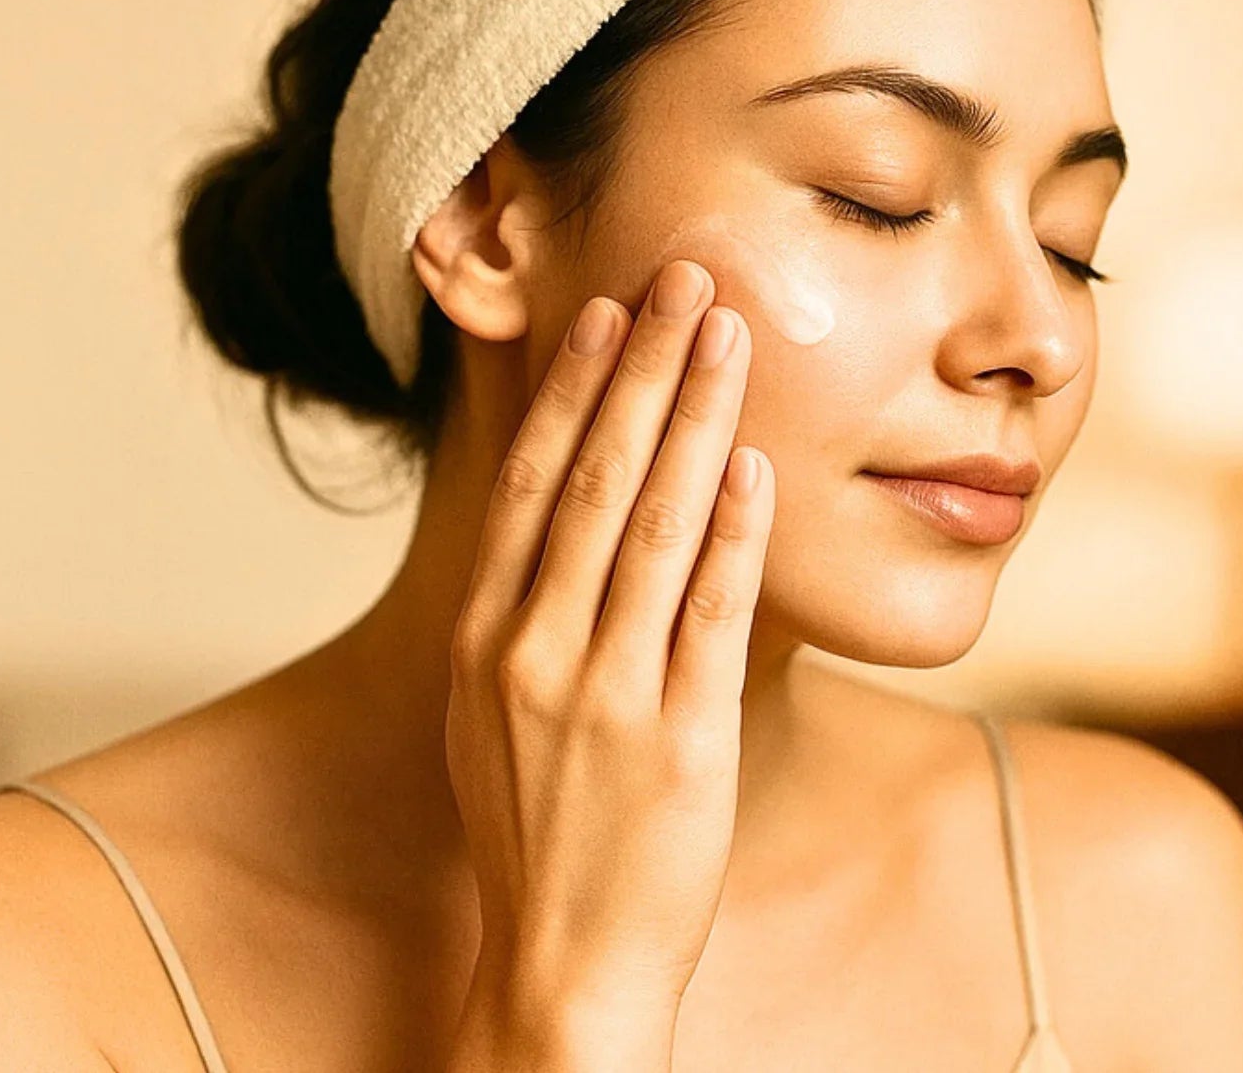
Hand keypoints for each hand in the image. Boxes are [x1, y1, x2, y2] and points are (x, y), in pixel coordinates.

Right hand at [442, 256, 772, 1067]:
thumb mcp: (498, 713)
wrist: (565, 963)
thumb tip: (562, 513)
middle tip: (688, 279)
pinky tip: (756, 465)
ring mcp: (605, 696)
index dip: (574, 388)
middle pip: (595, 480)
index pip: (534, 484)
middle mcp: (534, 653)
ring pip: (655, 527)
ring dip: (697, 419)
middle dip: (645, 369)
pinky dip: (734, 534)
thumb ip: (523, 614)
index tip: (610, 312)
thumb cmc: (543, 830)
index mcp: (486, 640)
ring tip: (732, 337)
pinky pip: (710, 615)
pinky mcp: (680, 740)